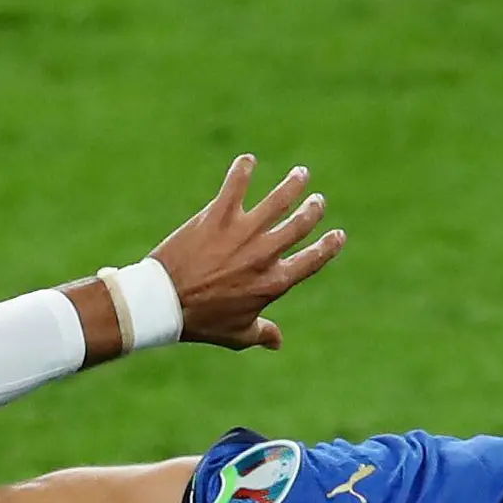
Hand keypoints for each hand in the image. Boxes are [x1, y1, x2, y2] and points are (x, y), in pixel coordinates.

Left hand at [150, 154, 346, 349]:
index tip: (338, 235)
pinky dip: (243, 169)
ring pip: (279, 200)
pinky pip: (236, 185)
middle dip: (313, 209)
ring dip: (293, 184)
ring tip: (301, 174)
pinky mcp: (218, 216)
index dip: (329, 246)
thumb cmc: (201, 322)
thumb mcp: (236, 335)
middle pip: (300, 224)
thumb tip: (277, 342)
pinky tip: (248, 159)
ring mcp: (242, 233)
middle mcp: (264, 254)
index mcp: (273, 283)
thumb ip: (262, 334)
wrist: (163, 303)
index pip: (312, 260)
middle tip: (317, 199)